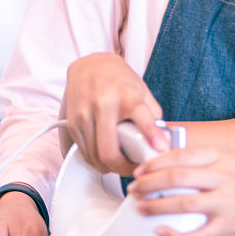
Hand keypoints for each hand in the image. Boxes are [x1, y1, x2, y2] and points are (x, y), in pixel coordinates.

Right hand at [61, 52, 166, 173]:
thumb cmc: (120, 80)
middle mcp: (103, 105)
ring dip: (108, 167)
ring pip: (94, 156)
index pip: (141, 116)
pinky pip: (83, 152)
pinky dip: (95, 160)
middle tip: (133, 169)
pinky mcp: (72, 123)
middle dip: (122, 168)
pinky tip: (105, 157)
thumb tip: (162, 142)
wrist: (90, 65)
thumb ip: (153, 115)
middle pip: (109, 151)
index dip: (151, 134)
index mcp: (126, 96)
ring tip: (120, 164)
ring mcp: (84, 115)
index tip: (160, 148)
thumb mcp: (143, 91)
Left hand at [128, 147, 234, 235]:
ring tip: (142, 208)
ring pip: (182, 202)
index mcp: (224, 158)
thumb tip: (178, 166)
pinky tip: (164, 235)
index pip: (181, 155)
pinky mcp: (231, 225)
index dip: (155, 162)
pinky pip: (198, 233)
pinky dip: (177, 235)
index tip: (140, 169)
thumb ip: (212, 163)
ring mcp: (228, 202)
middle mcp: (224, 177)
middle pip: (176, 176)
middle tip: (134, 189)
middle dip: (148, 183)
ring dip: (156, 206)